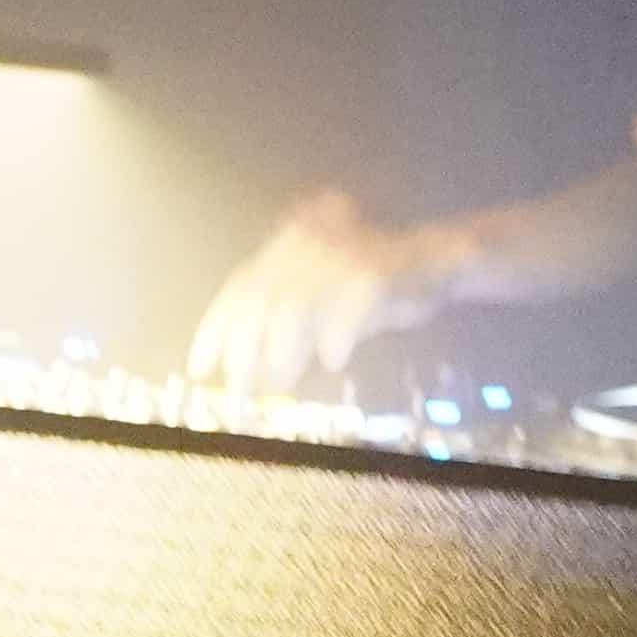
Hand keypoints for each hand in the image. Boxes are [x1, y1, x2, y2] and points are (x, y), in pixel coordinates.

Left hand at [184, 190, 448, 400]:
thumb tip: (246, 373)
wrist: (436, 262)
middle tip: (240, 395)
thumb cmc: (369, 288)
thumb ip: (283, 327)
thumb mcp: (319, 304)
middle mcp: (308, 241)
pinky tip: (332, 362)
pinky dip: (335, 340)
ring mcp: (342, 254)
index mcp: (287, 243)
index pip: (239, 286)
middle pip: (259, 301)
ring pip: (295, 307)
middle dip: (244, 353)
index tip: (200, 369)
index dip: (214, 330)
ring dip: (282, 353)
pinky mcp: (375, 273)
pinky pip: (347, 312)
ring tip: (282, 382)